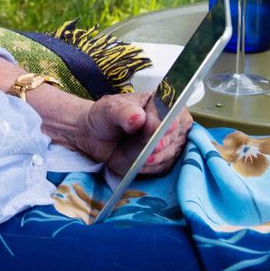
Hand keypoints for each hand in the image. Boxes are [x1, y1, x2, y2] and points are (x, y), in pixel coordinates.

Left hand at [72, 94, 192, 176]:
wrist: (95, 136)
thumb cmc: (106, 116)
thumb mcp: (110, 108)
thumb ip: (124, 112)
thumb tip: (138, 118)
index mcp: (160, 103)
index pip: (173, 112)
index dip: (173, 120)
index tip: (169, 127)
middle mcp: (169, 122)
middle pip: (174, 135)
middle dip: (163, 142)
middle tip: (153, 148)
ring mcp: (167, 143)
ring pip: (170, 153)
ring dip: (158, 158)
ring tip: (144, 160)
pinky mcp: (161, 160)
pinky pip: (162, 167)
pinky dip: (152, 168)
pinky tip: (140, 166)